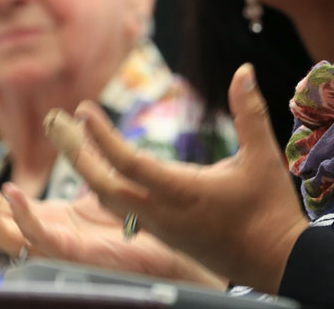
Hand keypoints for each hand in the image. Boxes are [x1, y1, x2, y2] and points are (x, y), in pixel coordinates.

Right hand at [0, 166, 225, 287]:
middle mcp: (48, 240)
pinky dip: (24, 216)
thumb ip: (87, 166)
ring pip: (6, 235)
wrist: (179, 253)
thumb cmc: (146, 226)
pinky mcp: (79, 255)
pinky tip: (13, 191)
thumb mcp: (105, 190)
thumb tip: (72, 129)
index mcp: (51, 224)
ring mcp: (60, 251)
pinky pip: (43, 239)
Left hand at [68, 64, 309, 291]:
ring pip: (109, 202)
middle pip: (103, 186)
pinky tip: (100, 171)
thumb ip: (249, 112)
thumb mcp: (264, 156)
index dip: (101, 136)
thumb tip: (244, 70)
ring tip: (71, 141)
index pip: (128, 163)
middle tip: (56, 122)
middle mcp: (163, 214)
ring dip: (87, 171)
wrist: (277, 263)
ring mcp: (161, 229)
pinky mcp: (165, 237)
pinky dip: (104, 188)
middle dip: (76, 153)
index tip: (83, 109)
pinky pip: (123, 212)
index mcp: (183, 192)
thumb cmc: (271, 210)